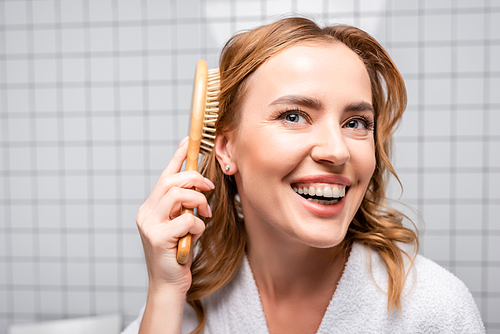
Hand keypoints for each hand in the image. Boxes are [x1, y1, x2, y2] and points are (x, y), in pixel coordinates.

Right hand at [136, 137, 214, 293]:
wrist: (169, 284)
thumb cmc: (178, 253)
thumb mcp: (180, 225)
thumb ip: (183, 207)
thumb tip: (198, 185)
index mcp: (150, 208)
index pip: (163, 176)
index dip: (177, 157)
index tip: (188, 141)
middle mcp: (146, 213)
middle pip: (170, 181)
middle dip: (195, 179)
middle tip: (210, 188)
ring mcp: (149, 226)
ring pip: (177, 195)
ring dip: (198, 201)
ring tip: (205, 214)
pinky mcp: (158, 239)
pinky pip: (186, 220)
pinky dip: (198, 225)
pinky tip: (196, 235)